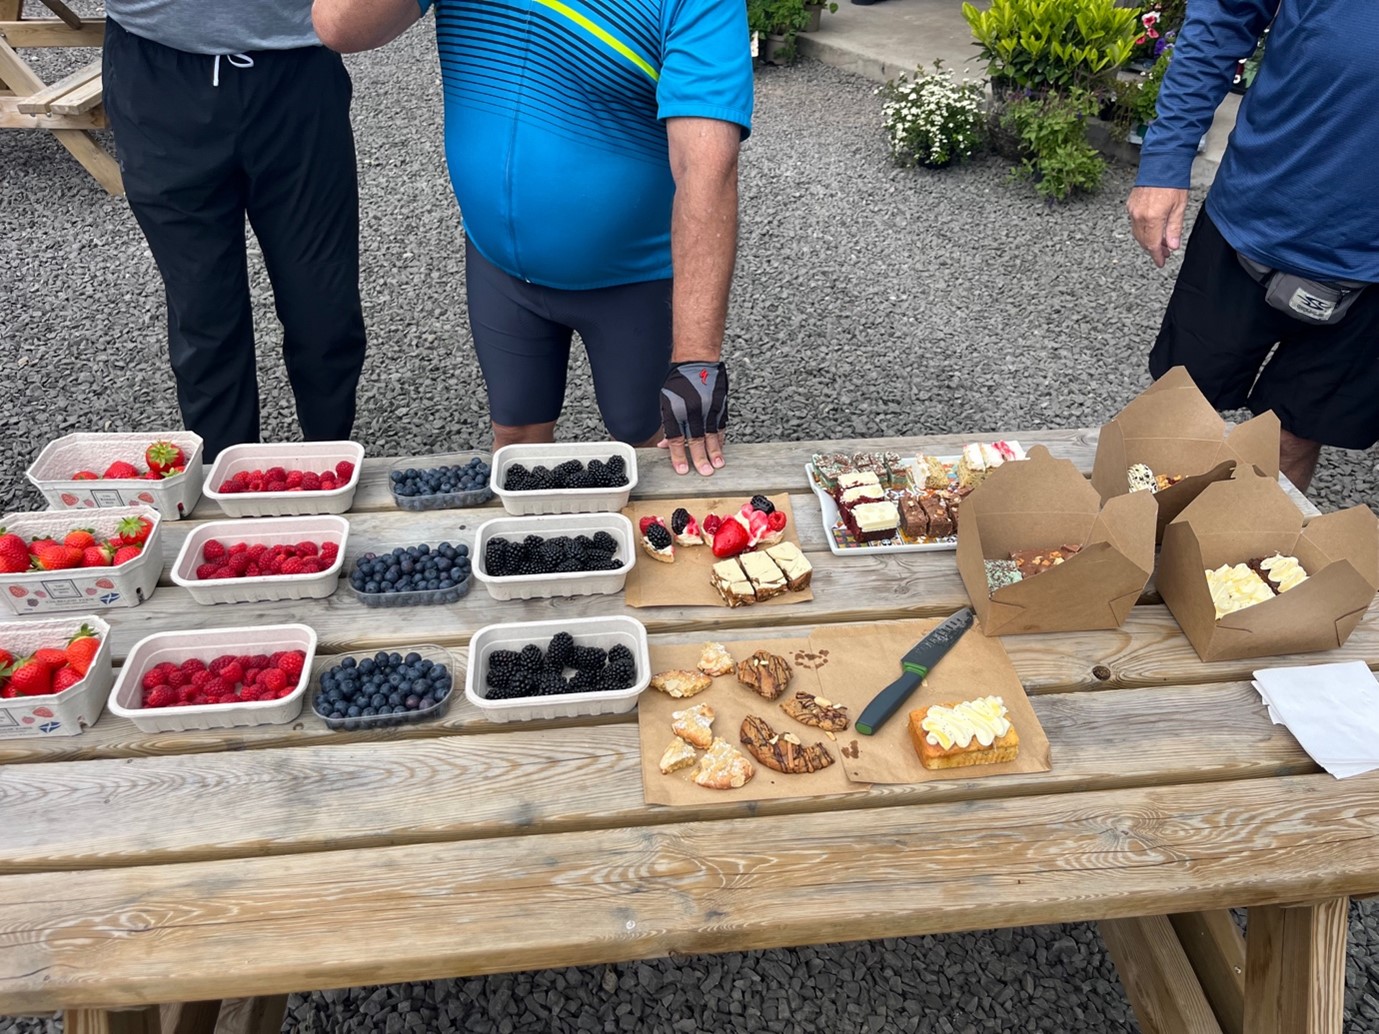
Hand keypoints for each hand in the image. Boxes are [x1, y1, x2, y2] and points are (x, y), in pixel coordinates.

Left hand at [659, 361, 727, 475]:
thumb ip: (668, 426)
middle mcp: (692, 410)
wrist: (697, 361)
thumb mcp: (666, 402)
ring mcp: (708, 407)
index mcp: (675, 410)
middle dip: (700, 458)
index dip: (679, 456)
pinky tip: (721, 448)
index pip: (676, 438)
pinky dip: (721, 438)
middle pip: (696, 439)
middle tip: (705, 472)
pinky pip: (721, 425)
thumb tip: (665, 446)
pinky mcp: (720, 404)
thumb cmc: (679, 382)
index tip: (683, 470)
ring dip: (715, 451)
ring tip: (718, 464)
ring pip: (712, 434)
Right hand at [1126, 186, 1188, 267]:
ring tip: (1159, 242)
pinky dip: (1142, 230)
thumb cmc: (1172, 181)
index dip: (1157, 256)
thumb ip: (1174, 228)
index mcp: (1152, 218)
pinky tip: (1151, 229)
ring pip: (1138, 234)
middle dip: (1153, 249)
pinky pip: (1135, 224)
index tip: (1161, 262)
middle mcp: (1139, 216)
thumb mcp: (1179, 207)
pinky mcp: (1131, 205)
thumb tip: (1172, 245)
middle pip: (1144, 241)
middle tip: (1164, 252)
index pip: (1152, 244)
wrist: (1161, 163)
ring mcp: (1133, 210)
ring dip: (1148, 240)